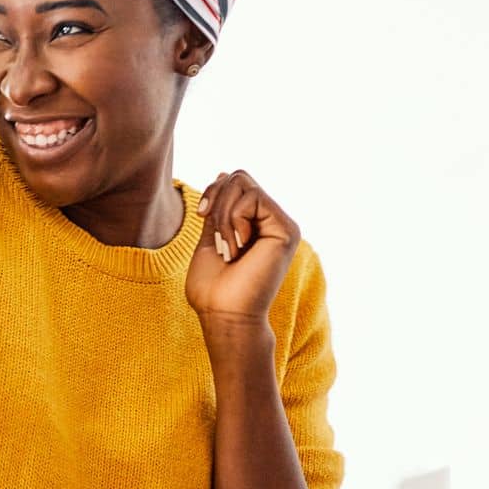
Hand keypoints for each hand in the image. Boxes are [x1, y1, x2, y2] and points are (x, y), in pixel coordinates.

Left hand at [185, 169, 300, 354]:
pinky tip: (238, 248)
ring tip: (228, 248)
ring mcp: (282, 225)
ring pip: (243, 183)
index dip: (213, 191)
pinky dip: (233, 221)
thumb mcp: (211, 235)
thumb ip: (220, 208)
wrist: (223, 313)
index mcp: (256, 222)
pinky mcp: (287, 230)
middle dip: (216, 201)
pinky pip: (252, 198)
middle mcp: (273, 221)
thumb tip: (224, 174)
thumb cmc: (213, 286)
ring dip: (223, 215)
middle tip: (216, 237)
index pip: (235, 181)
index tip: (202, 216)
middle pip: (239, 177)